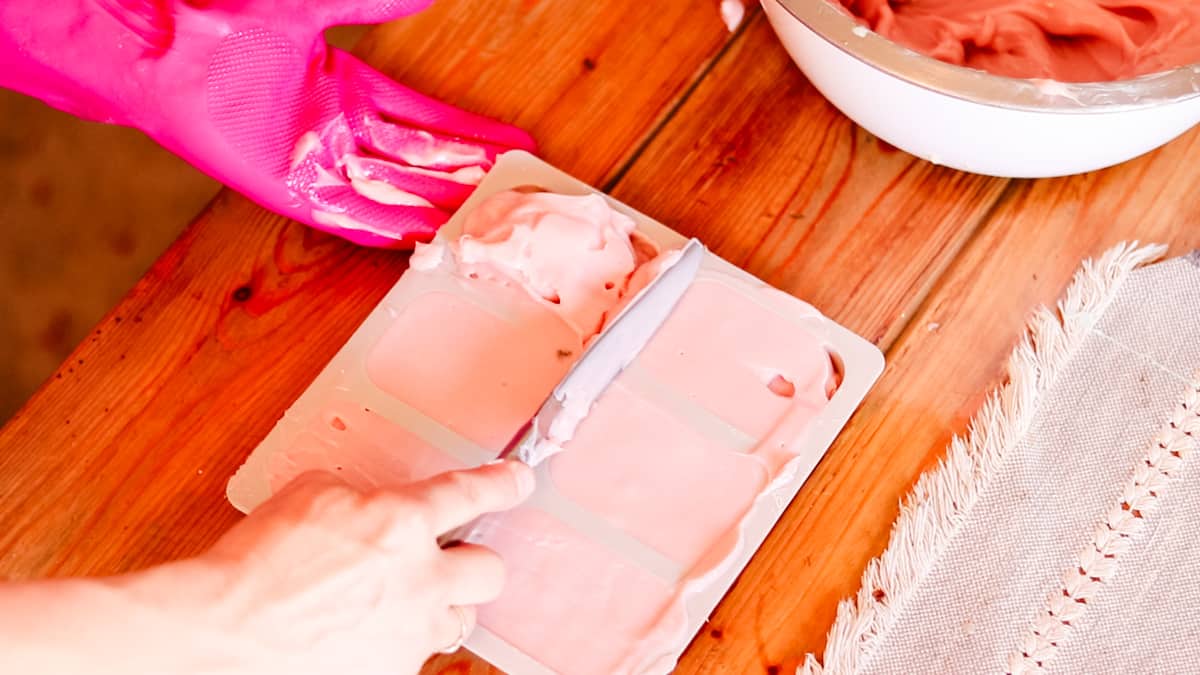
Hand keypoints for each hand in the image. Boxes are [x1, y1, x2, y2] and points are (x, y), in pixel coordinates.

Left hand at [0, 0, 534, 246]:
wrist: (163, 53)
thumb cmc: (224, 26)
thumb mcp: (312, 8)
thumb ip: (369, 4)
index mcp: (348, 90)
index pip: (426, 119)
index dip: (472, 133)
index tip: (515, 146)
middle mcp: (339, 131)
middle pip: (421, 160)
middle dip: (469, 175)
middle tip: (516, 191)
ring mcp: (317, 164)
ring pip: (395, 190)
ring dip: (439, 205)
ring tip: (484, 219)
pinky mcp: (292, 192)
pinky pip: (350, 218)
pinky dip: (387, 229)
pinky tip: (424, 240)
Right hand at [199, 460, 535, 672]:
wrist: (224, 635)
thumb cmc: (255, 565)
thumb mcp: (310, 497)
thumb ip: (358, 497)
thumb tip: (371, 505)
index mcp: (402, 522)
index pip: (474, 495)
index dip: (505, 485)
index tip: (518, 482)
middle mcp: (421, 579)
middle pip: (491, 571)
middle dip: (474, 563)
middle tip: (448, 560)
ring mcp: (411, 632)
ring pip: (460, 621)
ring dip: (441, 608)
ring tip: (405, 603)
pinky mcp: (395, 672)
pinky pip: (416, 655)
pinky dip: (400, 643)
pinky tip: (366, 635)